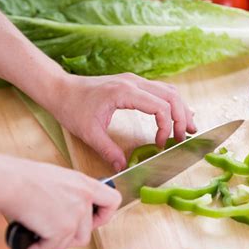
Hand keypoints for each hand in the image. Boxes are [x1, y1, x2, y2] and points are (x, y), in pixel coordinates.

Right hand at [0, 156, 120, 248]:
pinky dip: (39, 246)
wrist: (10, 183)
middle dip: (69, 236)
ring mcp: (74, 216)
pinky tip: (30, 238)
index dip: (104, 215)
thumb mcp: (59, 178)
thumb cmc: (26, 178)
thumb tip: (71, 211)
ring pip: (69, 243)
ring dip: (53, 242)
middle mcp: (84, 200)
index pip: (113, 201)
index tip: (93, 219)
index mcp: (85, 185)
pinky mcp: (62, 230)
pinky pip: (52, 247)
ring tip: (39, 233)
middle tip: (54, 231)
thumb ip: (72, 194)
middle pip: (87, 232)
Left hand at [49, 73, 196, 171]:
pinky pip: (159, 89)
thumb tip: (123, 168)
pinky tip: (176, 114)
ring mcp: (134, 80)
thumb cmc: (72, 108)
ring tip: (189, 127)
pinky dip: (171, 102)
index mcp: (124, 92)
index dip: (166, 127)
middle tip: (185, 138)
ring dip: (180, 108)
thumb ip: (108, 151)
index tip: (161, 144)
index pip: (160, 106)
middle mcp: (133, 82)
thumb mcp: (89, 133)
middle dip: (182, 117)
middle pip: (171, 96)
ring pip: (168, 90)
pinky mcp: (132, 83)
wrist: (60, 89)